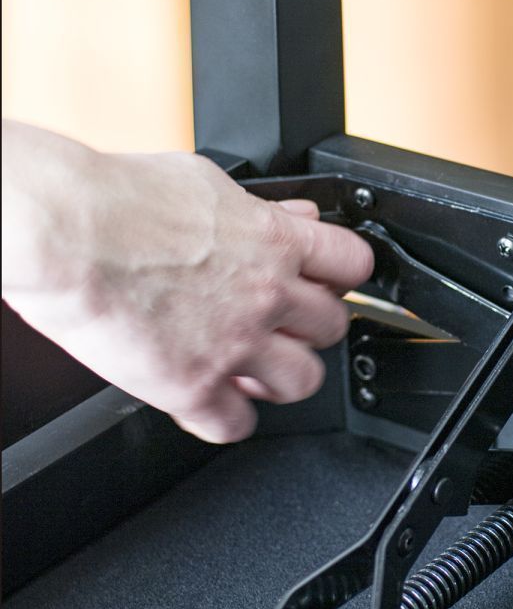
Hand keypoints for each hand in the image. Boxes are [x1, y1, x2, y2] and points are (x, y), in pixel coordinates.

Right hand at [2, 122, 374, 442]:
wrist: (63, 231)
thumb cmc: (116, 200)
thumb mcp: (207, 182)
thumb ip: (260, 208)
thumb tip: (294, 212)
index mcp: (274, 241)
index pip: (353, 264)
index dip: (344, 277)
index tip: (329, 283)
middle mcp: (266, 294)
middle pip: (334, 328)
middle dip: (310, 329)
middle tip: (283, 327)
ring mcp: (235, 344)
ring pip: (303, 382)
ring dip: (281, 378)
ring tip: (254, 368)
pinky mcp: (193, 387)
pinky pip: (236, 426)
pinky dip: (226, 419)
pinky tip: (210, 402)